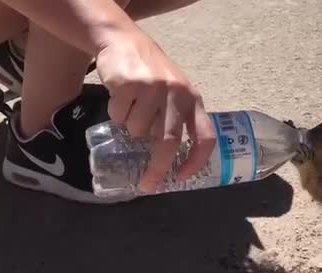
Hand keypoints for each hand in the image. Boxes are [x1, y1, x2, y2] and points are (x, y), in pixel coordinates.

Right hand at [96, 32, 215, 192]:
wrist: (123, 40)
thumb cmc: (151, 72)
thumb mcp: (173, 92)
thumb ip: (176, 119)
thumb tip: (170, 160)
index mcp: (192, 99)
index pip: (205, 136)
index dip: (197, 160)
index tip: (182, 177)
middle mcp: (177, 93)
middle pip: (169, 141)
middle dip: (157, 167)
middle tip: (148, 184)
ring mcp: (153, 88)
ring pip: (138, 130)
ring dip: (130, 127)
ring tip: (131, 106)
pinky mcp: (130, 83)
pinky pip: (119, 116)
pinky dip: (116, 113)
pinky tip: (120, 96)